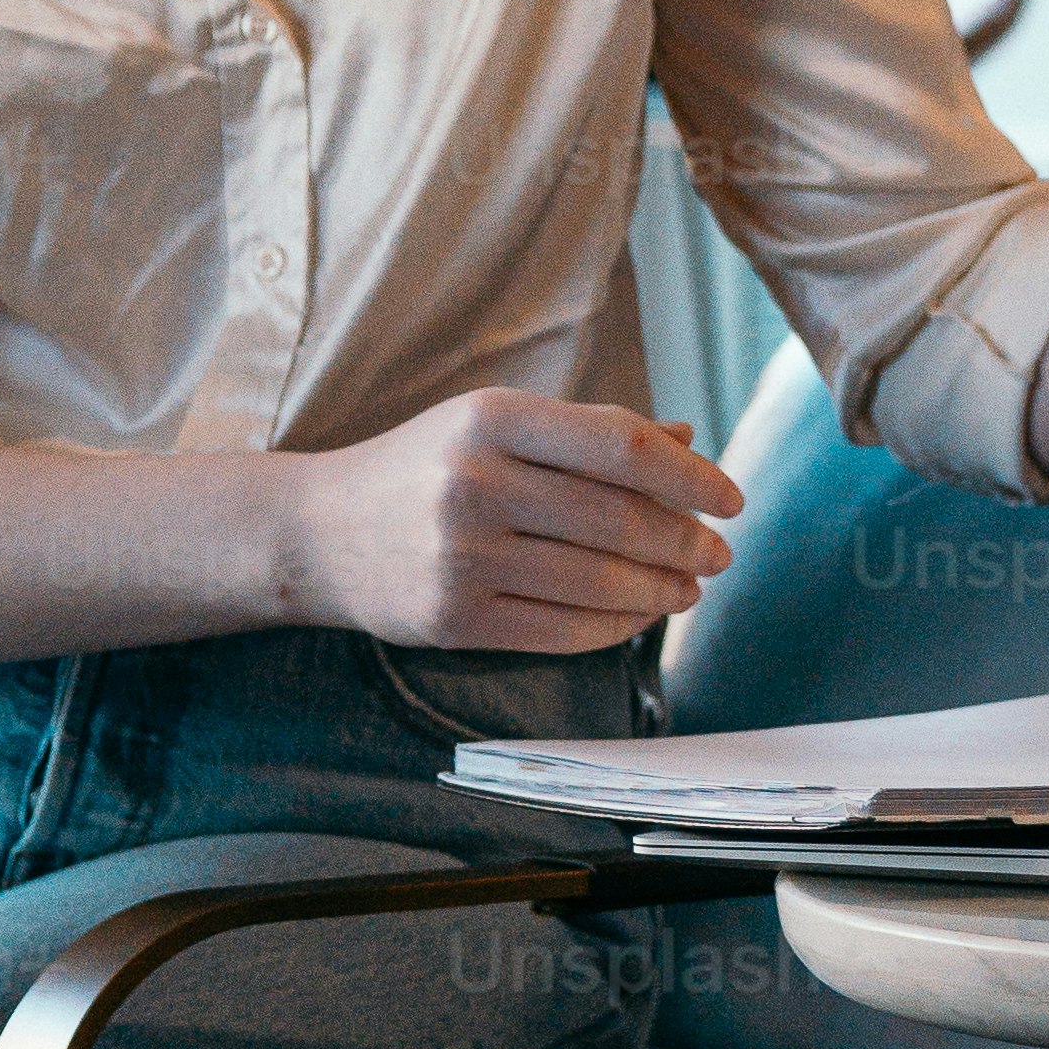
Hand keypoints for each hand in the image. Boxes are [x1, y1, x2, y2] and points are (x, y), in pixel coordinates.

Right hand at [283, 391, 741, 647]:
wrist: (317, 533)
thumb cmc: (424, 468)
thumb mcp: (496, 424)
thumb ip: (589, 432)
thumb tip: (688, 442)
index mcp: (493, 417)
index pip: (622, 447)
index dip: (691, 477)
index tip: (730, 499)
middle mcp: (475, 483)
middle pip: (618, 520)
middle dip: (686, 543)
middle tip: (718, 555)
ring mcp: (462, 557)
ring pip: (598, 583)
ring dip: (661, 592)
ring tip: (686, 589)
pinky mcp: (454, 620)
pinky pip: (562, 631)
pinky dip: (614, 627)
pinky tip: (637, 616)